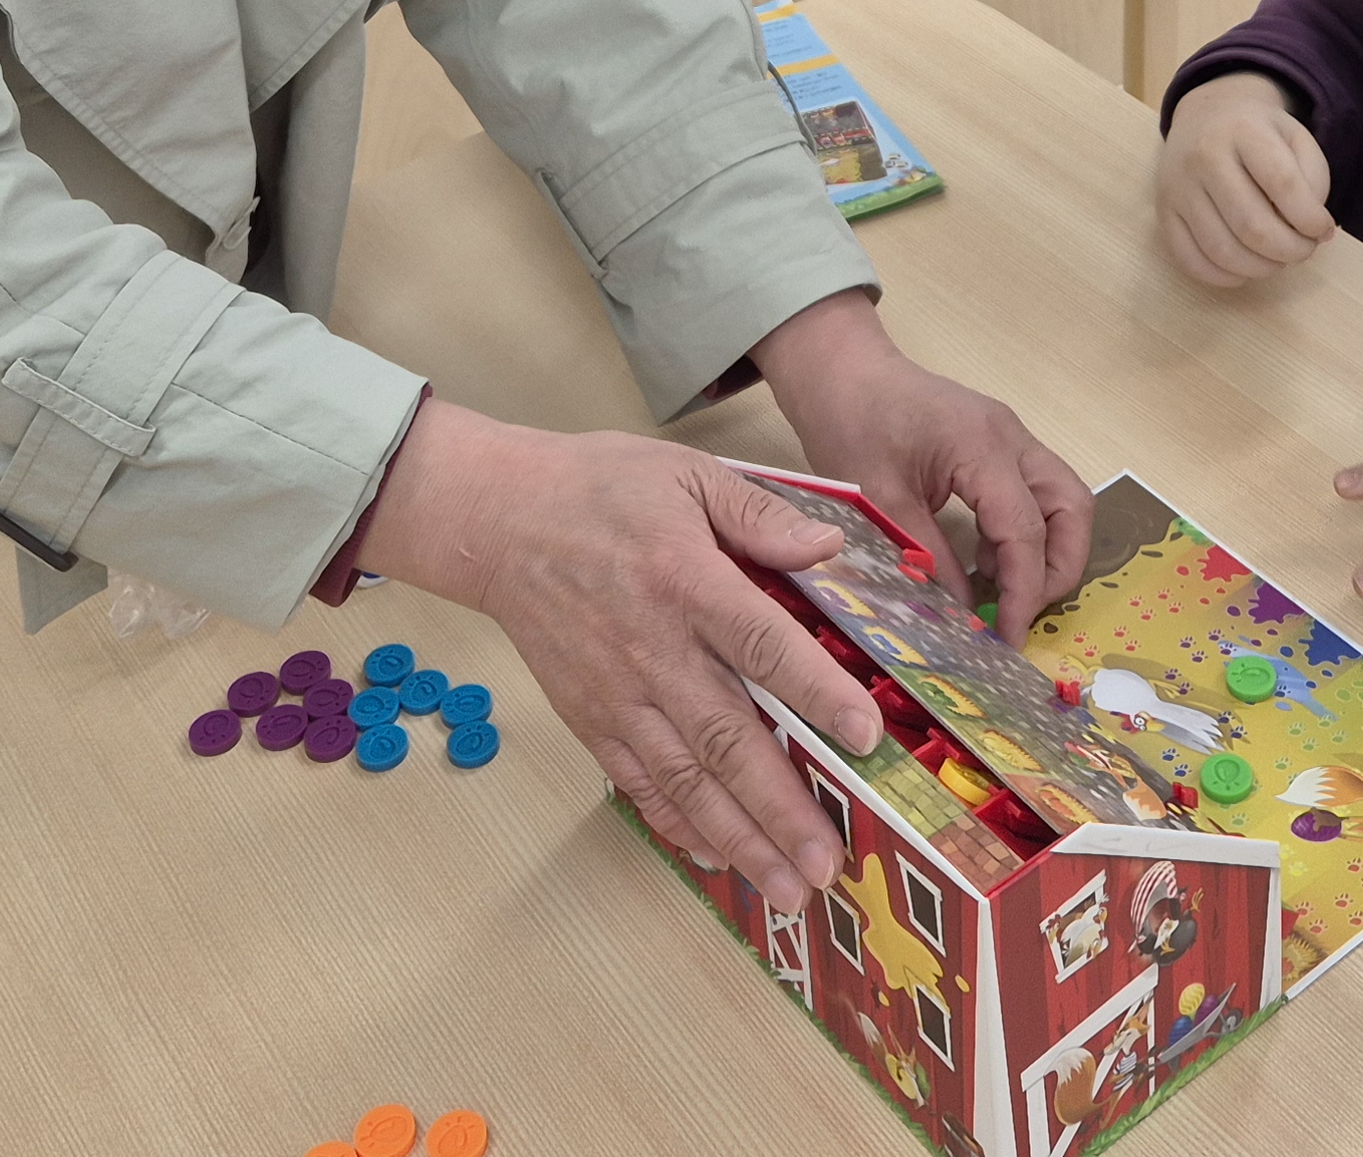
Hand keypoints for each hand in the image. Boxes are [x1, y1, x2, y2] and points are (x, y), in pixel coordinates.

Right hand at [353, 401, 882, 907]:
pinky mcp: (589, 717)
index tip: (864, 737)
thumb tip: (829, 547)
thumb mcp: (687, 474)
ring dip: (740, 837)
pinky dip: (677, 825)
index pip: (762, 646)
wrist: (497, 521)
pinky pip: (638, 782)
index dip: (816, 692)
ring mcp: (617, 693)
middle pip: (727, 738)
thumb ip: (761, 513)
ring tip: (788, 887)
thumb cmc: (598, 489)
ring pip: (685, 778)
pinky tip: (716, 858)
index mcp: (686, 580)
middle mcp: (653, 649)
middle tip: (829, 863)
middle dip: (781, 807)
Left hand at [753, 291, 1093, 640]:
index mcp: (984, 448)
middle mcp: (1013, 439)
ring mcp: (1012, 439)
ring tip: (1002, 591)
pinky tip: (985, 563)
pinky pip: (1034, 495)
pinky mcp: (1000, 446)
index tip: (1008, 641)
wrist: (842, 371)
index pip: (1026, 531)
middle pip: (1073, 508)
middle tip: (1021, 613)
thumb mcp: (882, 501)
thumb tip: (964, 619)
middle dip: (1059, 569)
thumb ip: (928, 560)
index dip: (1025, 593)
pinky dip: (1023, 535)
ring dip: (1046, 551)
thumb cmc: (854, 426)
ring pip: (1063, 500)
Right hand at [1156, 72, 1334, 286]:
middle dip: (1289, 250)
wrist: (1205, 114)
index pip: (1283, 184)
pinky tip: (1245, 269)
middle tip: (1303, 250)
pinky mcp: (1163, 211)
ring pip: (1221, 249)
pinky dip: (1223, 276)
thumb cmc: (1259, 133)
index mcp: (1244, 130)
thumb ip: (1315, 178)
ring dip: (1261, 268)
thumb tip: (1315, 231)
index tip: (1323, 230)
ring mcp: (1178, 186)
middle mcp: (1204, 156)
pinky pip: (1189, 260)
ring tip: (1278, 260)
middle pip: (1252, 225)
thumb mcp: (1297, 137)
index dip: (1310, 218)